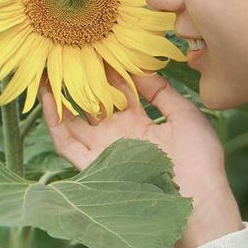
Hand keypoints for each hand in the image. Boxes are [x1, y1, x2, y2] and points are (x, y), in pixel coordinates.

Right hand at [39, 67, 243, 247]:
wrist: (200, 201)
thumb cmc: (201, 160)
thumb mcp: (186, 115)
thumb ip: (161, 92)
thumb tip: (139, 68)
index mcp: (141, 124)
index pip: (118, 91)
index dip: (107, 70)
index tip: (97, 46)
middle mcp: (119, 136)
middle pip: (91, 104)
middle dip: (77, 81)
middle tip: (65, 53)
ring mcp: (105, 152)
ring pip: (72, 121)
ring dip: (58, 97)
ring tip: (46, 70)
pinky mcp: (95, 168)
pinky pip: (67, 144)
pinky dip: (54, 121)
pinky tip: (48, 97)